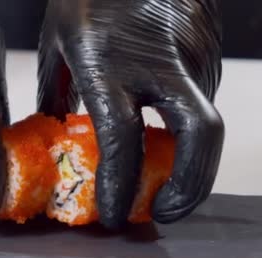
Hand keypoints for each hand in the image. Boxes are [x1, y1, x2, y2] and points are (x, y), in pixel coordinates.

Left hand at [37, 0, 223, 227]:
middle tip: (163, 211)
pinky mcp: (208, 48)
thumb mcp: (58, 40)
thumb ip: (56, 94)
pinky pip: (202, 97)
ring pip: (201, 122)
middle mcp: (157, 60)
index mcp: (105, 61)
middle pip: (199, 138)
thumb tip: (53, 140)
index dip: (119, 186)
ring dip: (184, 155)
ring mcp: (191, 52)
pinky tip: (162, 119)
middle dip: (189, 188)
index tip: (112, 213)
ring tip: (156, 170)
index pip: (122, 139)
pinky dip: (184, 122)